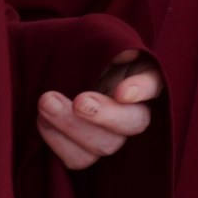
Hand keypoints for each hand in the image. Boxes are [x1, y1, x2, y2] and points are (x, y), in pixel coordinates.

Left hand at [38, 49, 160, 169]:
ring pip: (105, 146)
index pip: (155, 83)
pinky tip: (42, 120)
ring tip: (47, 103)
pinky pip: (78, 160)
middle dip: (104, 114)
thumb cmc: (75, 47)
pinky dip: (58, 142)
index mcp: (142, 75)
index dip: (142, 89)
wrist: (46, 66)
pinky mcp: (86, 150)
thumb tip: (125, 54)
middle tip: (79, 101)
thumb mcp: (94, 37)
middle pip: (134, 123)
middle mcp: (134, 108)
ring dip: (73, 127)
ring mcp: (111, 134)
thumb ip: (110, 44)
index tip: (122, 92)